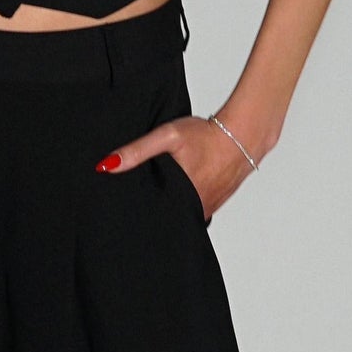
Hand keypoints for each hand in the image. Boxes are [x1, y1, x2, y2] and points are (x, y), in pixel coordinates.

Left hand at [97, 113, 256, 222]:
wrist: (243, 134)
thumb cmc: (207, 135)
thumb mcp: (167, 136)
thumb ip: (137, 151)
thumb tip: (108, 165)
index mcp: (182, 196)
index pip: (154, 215)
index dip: (141, 213)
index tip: (130, 210)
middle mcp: (197, 206)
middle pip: (169, 216)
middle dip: (156, 211)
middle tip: (145, 200)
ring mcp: (210, 206)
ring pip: (184, 214)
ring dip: (173, 207)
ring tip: (162, 195)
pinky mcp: (218, 202)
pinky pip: (198, 209)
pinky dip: (189, 202)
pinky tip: (182, 190)